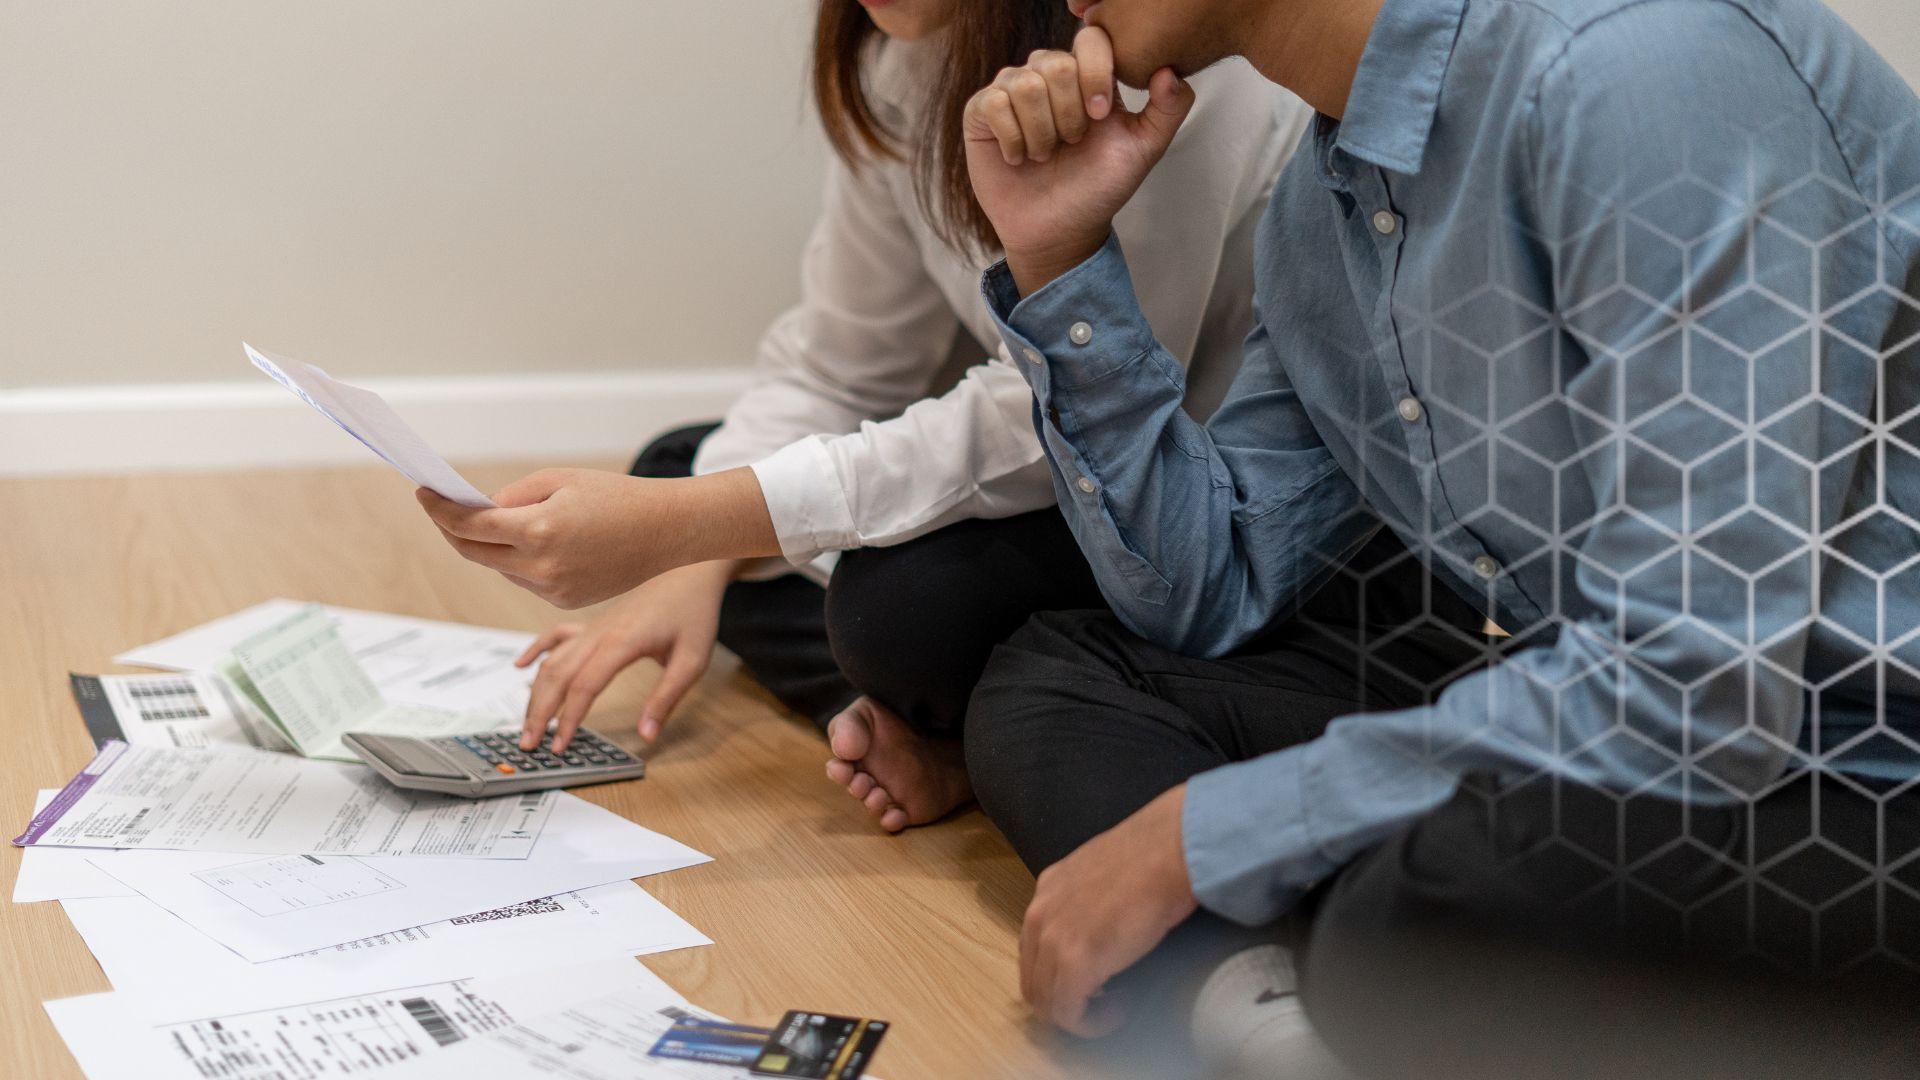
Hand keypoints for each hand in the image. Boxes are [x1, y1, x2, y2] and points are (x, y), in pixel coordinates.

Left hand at [417, 466, 775, 609]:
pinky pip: (526, 580)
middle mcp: (541, 568)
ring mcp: (553, 590)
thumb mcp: (559, 480)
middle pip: (474, 553)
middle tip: (442, 508)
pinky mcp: (565, 602)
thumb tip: (478, 513)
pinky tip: (539, 544)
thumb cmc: (616, 496)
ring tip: (492, 522)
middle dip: (453, 530)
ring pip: (500, 568)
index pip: (469, 525)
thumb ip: (512, 497)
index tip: (423, 493)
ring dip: (490, 546)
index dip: (439, 509)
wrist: (668, 530)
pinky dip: (521, 562)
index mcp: (540, 530)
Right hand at [513, 560, 733, 752]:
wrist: (692, 572)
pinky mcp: (595, 624)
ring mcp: (593, 627)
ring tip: (528, 724)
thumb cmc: (694, 612)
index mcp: (621, 642)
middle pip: (557, 675)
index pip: (584, 687)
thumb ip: (667, 699)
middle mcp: (599, 633)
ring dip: (535, 692)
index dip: (569, 719)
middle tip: (528, 744)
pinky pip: (557, 636)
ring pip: (553, 660)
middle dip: (539, 712)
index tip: (560, 746)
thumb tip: (647, 735)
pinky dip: (536, 651)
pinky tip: (521, 667)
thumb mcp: (692, 660)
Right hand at [963, 26, 1194, 295]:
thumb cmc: (1098, 188)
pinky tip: (1019, 158)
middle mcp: (1048, 75)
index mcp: (1087, 74)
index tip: (1101, 117)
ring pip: (1023, 83)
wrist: (1059, 230)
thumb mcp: (1143, 150)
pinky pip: (993, 103)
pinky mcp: (981, 111)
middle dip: (1069, 114)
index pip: (1090, 40)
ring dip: (1041, 132)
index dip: (1096, 75)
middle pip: (1056, 63)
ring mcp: (1012, 90)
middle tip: (1071, 144)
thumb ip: (1168, 109)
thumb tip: (1170, 70)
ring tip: (1044, 155)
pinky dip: (1013, 138)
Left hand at [1021, 783, 1197, 1036]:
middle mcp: (1040, 916)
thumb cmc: (1154, 855)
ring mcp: (1053, 940)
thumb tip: (1106, 925)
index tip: (1091, 981)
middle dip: (1064, 1001)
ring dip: (1078, 1015)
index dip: (1059, 974)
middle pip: (1034, 981)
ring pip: (1046, 1002)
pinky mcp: (1075, 964)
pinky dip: (1091, 1023)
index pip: (1034, 950)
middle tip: (1101, 1003)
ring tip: (1115, 1007)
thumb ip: (1093, 899)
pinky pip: (1068, 1013)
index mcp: (1047, 891)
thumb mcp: (1105, 871)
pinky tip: (1120, 1009)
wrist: (1169, 852)